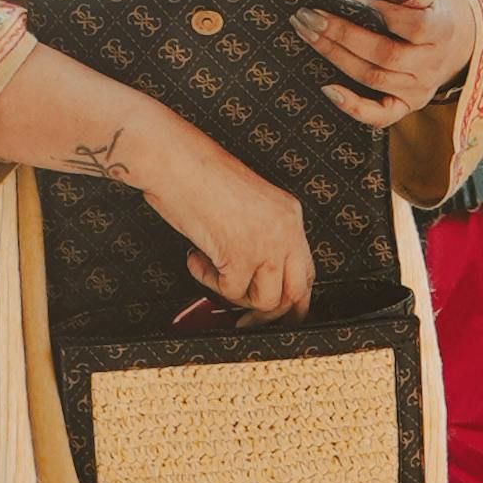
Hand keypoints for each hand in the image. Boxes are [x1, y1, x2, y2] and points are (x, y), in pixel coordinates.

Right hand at [139, 137, 313, 323]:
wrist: (177, 161)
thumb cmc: (199, 177)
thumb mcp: (247, 206)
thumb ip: (261, 237)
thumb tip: (256, 278)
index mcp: (290, 214)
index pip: (305, 270)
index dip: (292, 298)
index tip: (277, 313)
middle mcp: (286, 230)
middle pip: (295, 292)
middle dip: (270, 314)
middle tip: (246, 321)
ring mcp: (267, 244)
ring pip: (265, 299)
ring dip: (234, 294)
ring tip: (211, 268)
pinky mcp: (242, 254)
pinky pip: (229, 290)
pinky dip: (207, 280)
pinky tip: (195, 257)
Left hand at [295, 0, 475, 127]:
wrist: (464, 40)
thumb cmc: (439, 1)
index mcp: (444, 29)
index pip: (415, 25)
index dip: (386, 15)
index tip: (355, 0)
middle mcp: (433, 63)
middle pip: (384, 54)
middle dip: (342, 34)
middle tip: (309, 15)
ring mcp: (419, 88)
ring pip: (373, 78)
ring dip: (335, 57)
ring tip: (307, 33)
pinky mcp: (407, 105)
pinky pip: (380, 116)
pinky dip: (353, 107)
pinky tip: (327, 89)